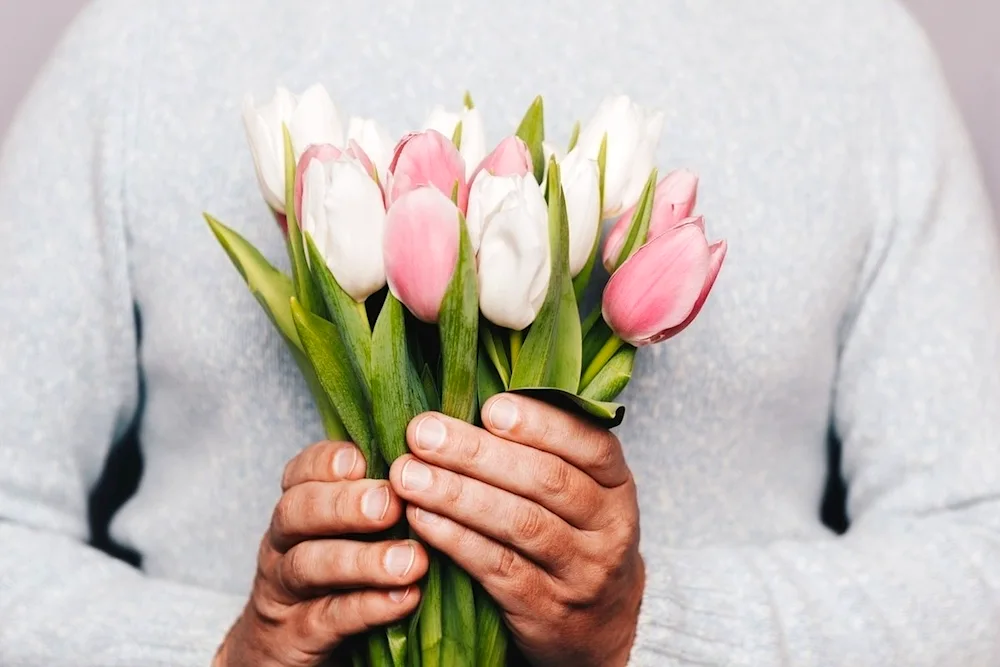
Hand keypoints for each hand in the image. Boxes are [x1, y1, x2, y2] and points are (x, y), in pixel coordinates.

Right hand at [215, 441, 428, 666]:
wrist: (283, 655)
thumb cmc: (332, 579)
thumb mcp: (344, 534)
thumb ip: (375, 501)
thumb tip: (430, 466)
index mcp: (297, 509)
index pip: (301, 472)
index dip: (328, 462)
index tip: (364, 460)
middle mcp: (282, 543)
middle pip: (297, 511)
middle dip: (344, 504)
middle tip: (391, 504)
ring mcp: (282, 591)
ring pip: (308, 565)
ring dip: (363, 560)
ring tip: (411, 561)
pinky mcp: (294, 636)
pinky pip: (326, 617)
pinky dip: (367, 606)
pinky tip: (404, 598)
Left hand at [388, 394, 643, 666]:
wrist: (598, 627)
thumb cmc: (574, 537)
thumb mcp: (582, 493)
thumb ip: (544, 450)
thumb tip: (474, 398)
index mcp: (617, 485)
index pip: (590, 445)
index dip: (541, 424)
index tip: (490, 406)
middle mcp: (609, 528)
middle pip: (547, 481)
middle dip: (479, 453)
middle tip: (424, 433)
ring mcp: (582, 573)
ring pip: (521, 525)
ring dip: (458, 495)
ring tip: (409, 474)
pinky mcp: (547, 611)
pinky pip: (499, 569)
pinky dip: (456, 540)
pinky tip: (422, 518)